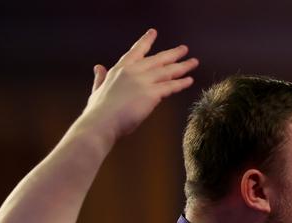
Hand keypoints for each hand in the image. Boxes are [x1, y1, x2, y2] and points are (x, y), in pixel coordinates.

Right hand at [82, 28, 198, 139]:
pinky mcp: (151, 94)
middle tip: (184, 49)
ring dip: (182, 66)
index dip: (146, 41)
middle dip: (172, 54)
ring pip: (167, 71)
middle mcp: (133, 71)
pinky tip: (190, 80)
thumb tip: (98, 67)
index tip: (154, 32)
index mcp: (120, 69)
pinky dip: (181, 83)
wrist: (102, 122)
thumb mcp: (97, 89)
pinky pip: (170, 87)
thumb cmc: (98, 111)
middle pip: (158, 59)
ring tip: (194, 62)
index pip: (136, 51)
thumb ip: (101, 77)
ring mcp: (143, 81)